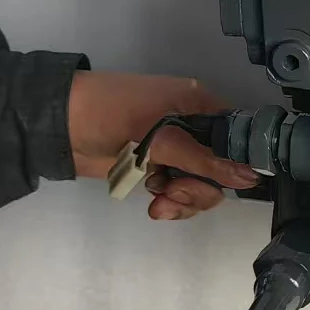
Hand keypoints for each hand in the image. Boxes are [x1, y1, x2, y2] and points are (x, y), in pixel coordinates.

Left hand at [68, 72, 258, 219]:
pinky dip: (170, 202)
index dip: (239, 163)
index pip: (238, 136)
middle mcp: (192, 128)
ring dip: (184, 199)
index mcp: (199, 106)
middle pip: (221, 169)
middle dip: (201, 188)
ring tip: (159, 201)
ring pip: (200, 186)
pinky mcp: (156, 169)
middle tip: (175, 193)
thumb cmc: (111, 114)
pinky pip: (178, 193)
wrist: (58, 125)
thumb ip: (206, 160)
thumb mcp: (162, 137)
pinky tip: (153, 203)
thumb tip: (251, 177)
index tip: (224, 184)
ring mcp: (174, 151)